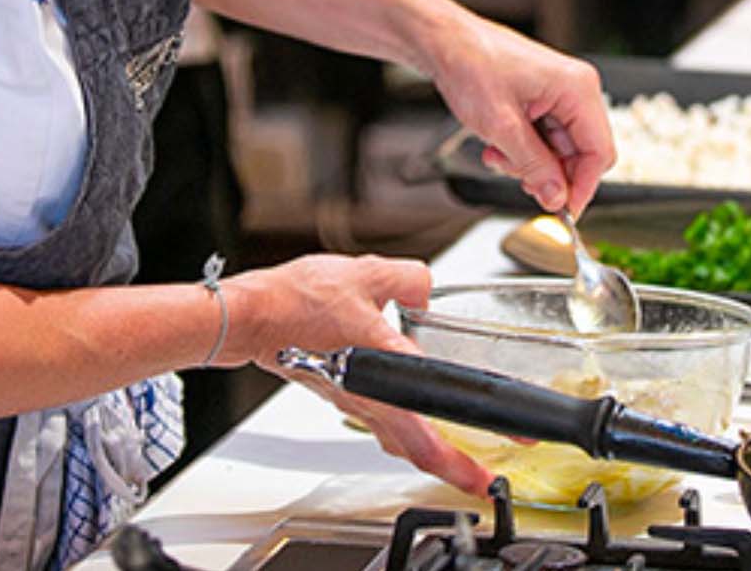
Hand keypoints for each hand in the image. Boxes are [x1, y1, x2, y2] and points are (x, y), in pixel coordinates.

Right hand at [224, 254, 493, 495]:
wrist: (252, 317)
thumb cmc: (296, 302)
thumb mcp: (365, 273)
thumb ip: (407, 278)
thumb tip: (425, 287)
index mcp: (383, 368)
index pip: (432, 424)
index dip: (465, 451)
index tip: (498, 457)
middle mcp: (368, 396)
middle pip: (418, 450)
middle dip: (454, 469)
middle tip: (481, 477)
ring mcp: (351, 400)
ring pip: (396, 439)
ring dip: (428, 450)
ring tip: (453, 451)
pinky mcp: (339, 392)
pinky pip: (378, 420)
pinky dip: (401, 427)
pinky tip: (407, 411)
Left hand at [425, 13, 613, 215]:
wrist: (445, 43)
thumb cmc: (470, 65)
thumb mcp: (501, 126)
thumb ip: (533, 165)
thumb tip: (557, 196)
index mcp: (577, 88)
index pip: (599, 152)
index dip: (582, 187)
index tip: (563, 211)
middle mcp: (575, 89)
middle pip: (581, 154)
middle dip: (548, 173)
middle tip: (520, 181)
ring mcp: (559, 93)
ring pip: (559, 150)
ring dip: (529, 163)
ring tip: (498, 155)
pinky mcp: (543, 98)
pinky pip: (545, 138)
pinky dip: (522, 150)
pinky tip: (497, 146)